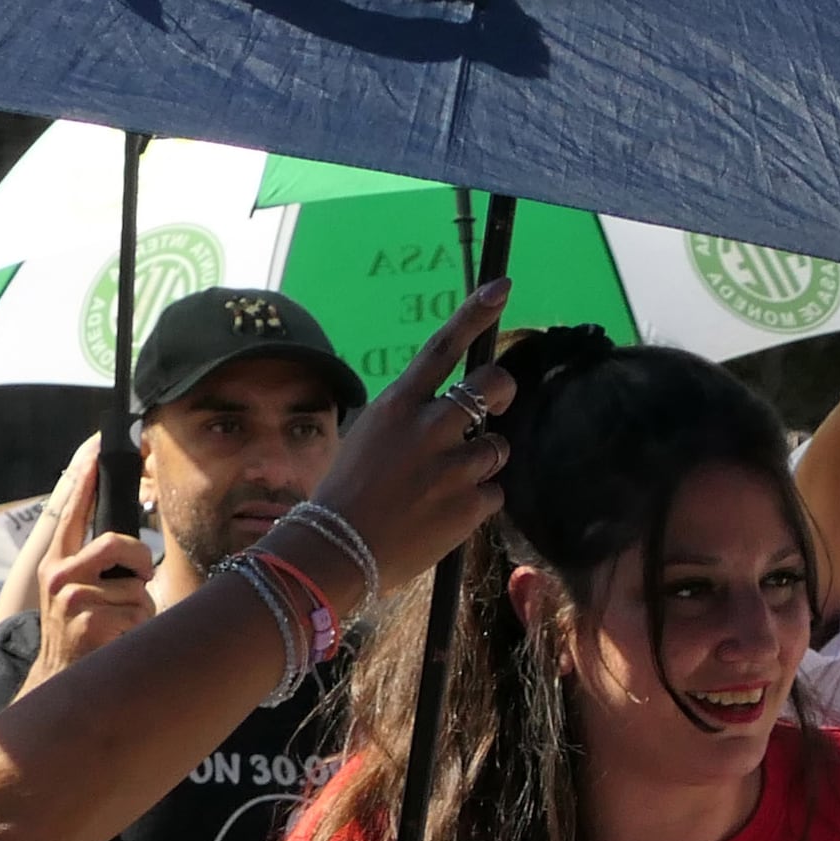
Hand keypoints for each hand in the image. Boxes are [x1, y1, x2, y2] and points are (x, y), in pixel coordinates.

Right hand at [22, 440, 155, 683]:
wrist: (60, 681)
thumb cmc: (80, 635)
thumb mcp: (77, 594)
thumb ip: (95, 566)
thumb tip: (129, 548)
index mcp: (56, 562)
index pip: (72, 512)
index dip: (86, 479)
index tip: (97, 447)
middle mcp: (58, 575)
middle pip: (118, 543)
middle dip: (141, 561)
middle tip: (142, 578)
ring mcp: (72, 599)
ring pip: (136, 587)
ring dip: (140, 609)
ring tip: (119, 626)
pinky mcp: (89, 622)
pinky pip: (138, 614)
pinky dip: (138, 629)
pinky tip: (118, 642)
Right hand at [283, 282, 515, 597]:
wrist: (336, 553)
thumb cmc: (345, 495)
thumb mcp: (368, 438)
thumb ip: (410, 421)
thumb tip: (453, 417)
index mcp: (398, 405)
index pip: (443, 347)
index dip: (475, 314)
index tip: (502, 287)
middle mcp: (429, 429)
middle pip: (491, 389)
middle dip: (503, 392)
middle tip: (498, 404)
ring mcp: (452, 468)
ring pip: (497, 448)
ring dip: (482, 461)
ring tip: (445, 485)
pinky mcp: (468, 506)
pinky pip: (493, 494)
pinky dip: (476, 503)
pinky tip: (444, 515)